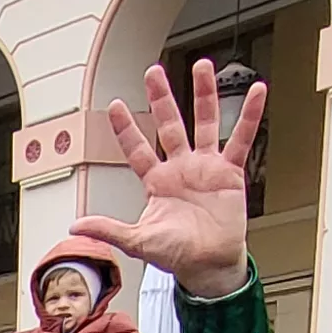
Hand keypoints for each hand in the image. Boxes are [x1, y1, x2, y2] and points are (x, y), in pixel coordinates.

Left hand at [70, 60, 266, 296]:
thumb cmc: (176, 255)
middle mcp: (180, 168)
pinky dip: (249, 116)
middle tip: (153, 72)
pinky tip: (257, 91)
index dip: (126, 129)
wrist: (209, 266)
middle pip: (169, 125)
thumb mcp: (138, 241)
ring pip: (204, 123)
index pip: (137, 149)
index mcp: (157, 181)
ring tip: (203, 66)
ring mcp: (206, 167)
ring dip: (203, 95)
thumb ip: (109, 229)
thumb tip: (74, 227)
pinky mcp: (230, 172)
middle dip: (161, 99)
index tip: (116, 105)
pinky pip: (241, 138)